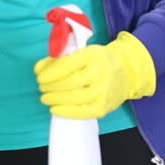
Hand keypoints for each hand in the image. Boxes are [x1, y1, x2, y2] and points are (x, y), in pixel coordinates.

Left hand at [34, 32, 156, 119]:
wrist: (126, 72)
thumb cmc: (98, 62)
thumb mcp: (82, 52)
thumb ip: (59, 59)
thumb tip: (38, 69)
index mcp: (93, 55)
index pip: (68, 64)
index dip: (51, 72)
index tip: (39, 76)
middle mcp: (101, 72)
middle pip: (71, 82)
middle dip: (51, 86)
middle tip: (42, 87)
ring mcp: (103, 90)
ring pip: (76, 97)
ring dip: (56, 98)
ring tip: (45, 97)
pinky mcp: (104, 106)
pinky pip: (83, 112)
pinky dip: (66, 112)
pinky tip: (55, 109)